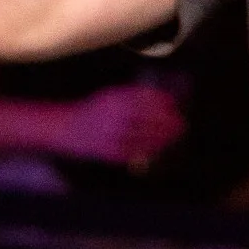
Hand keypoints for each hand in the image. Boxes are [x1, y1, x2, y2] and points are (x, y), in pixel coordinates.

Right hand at [56, 80, 187, 165]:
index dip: (164, 102)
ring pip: (148, 137)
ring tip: (175, 134)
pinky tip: (160, 145)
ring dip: (165, 136)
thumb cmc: (92, 111)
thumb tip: (161, 98)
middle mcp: (115, 117)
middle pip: (151, 119)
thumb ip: (132, 97)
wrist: (66, 129)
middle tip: (181, 122)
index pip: (147, 99)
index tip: (174, 103)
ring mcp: (114, 136)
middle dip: (170, 121)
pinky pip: (138, 150)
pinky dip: (152, 147)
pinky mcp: (112, 152)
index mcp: (114, 100)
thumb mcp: (110, 96)